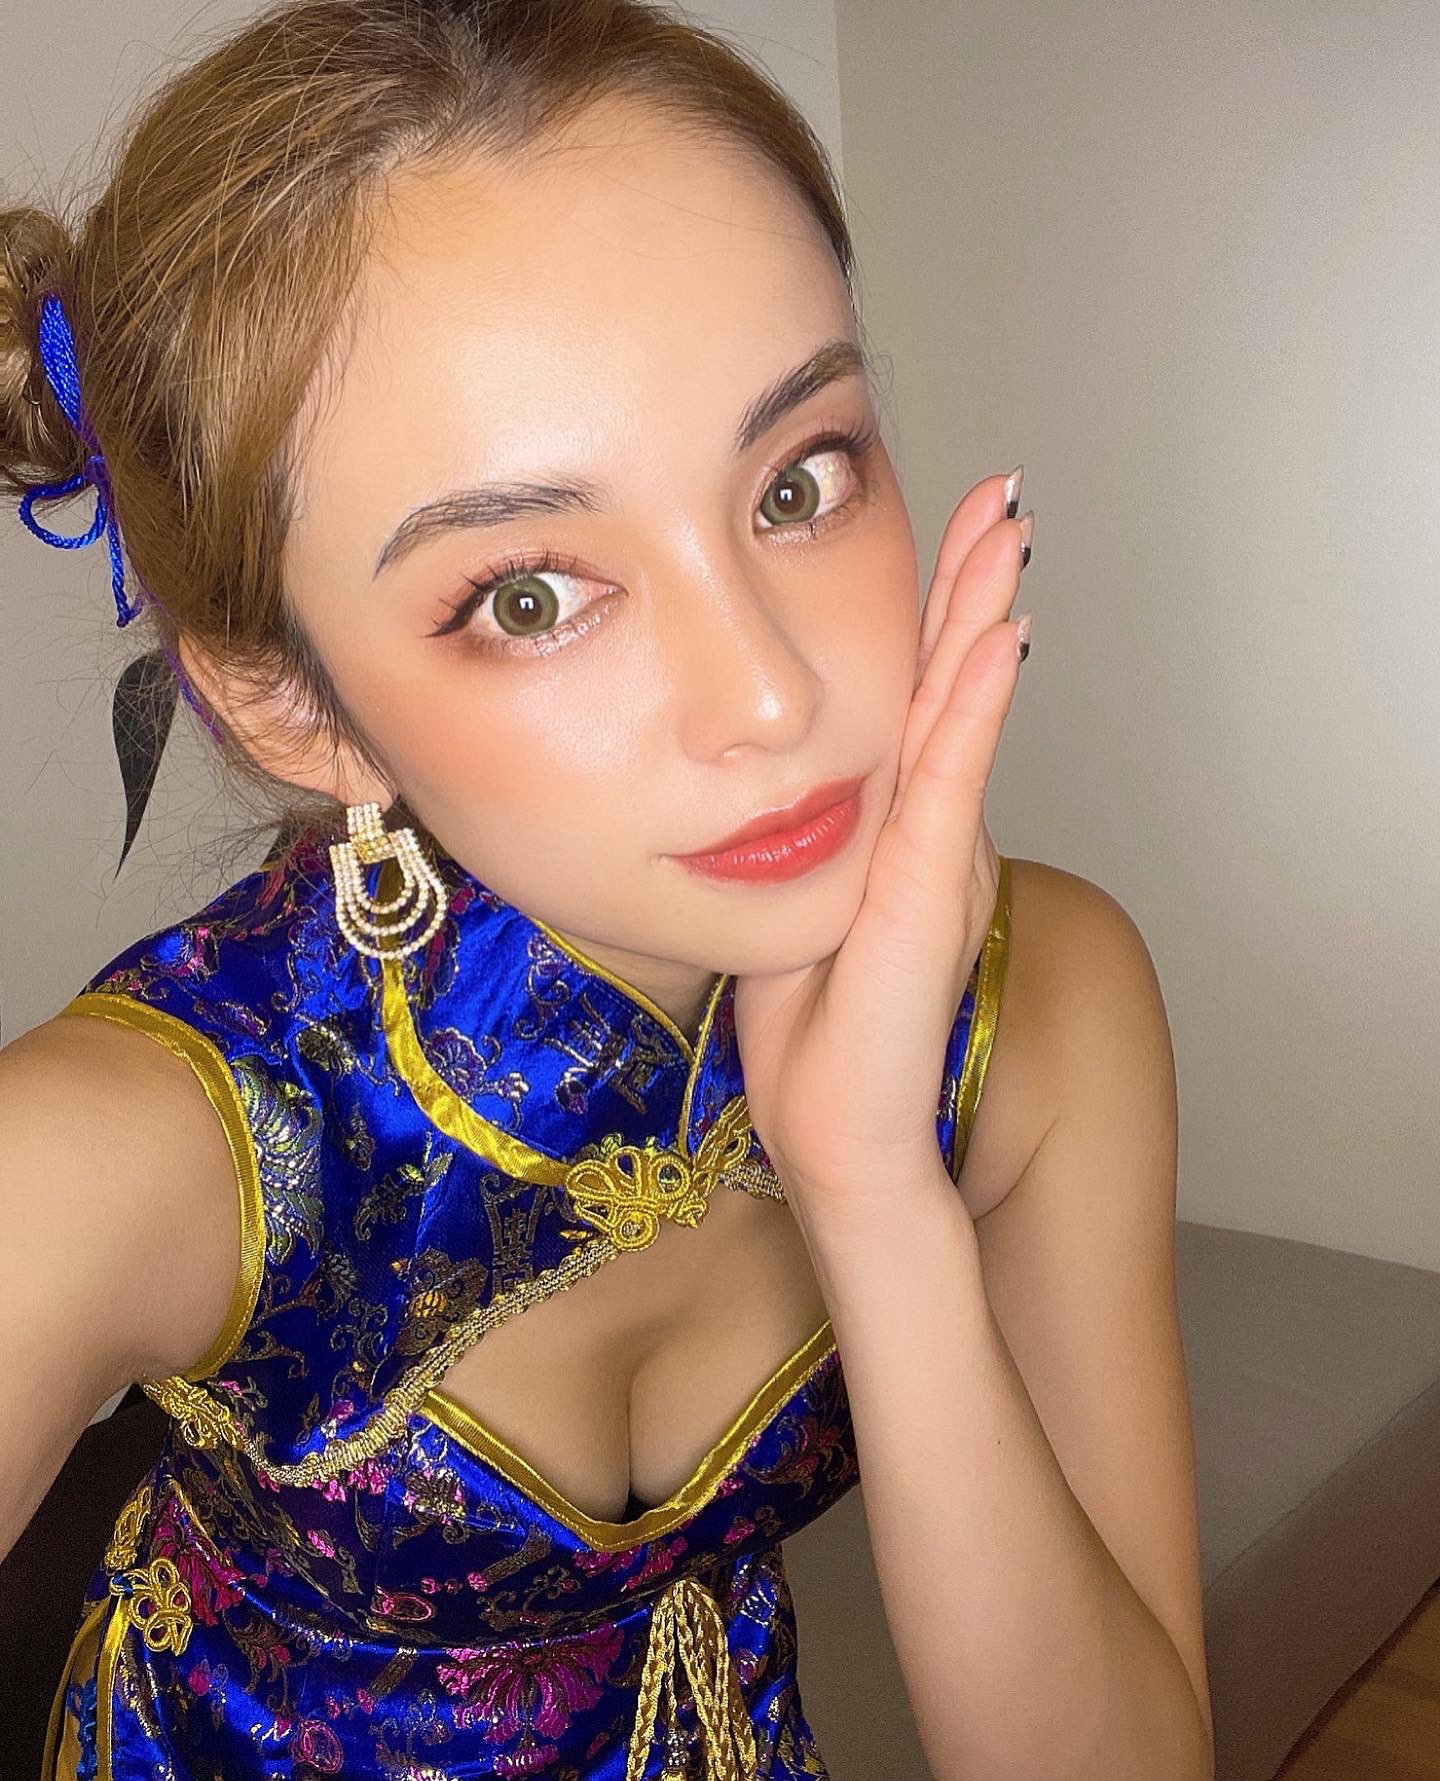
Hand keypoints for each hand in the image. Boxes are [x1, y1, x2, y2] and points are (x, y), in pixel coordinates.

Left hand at [733, 469, 1030, 1225]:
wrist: (839, 1137)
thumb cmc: (813, 1036)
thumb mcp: (798, 907)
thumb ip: (813, 840)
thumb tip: (775, 782)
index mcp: (896, 829)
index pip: (918, 699)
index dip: (937, 612)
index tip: (952, 526)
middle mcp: (929, 833)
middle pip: (950, 686)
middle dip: (974, 583)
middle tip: (1002, 492)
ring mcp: (936, 861)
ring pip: (959, 717)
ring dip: (983, 618)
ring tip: (1009, 531)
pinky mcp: (927, 899)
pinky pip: (950, 787)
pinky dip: (974, 711)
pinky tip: (998, 642)